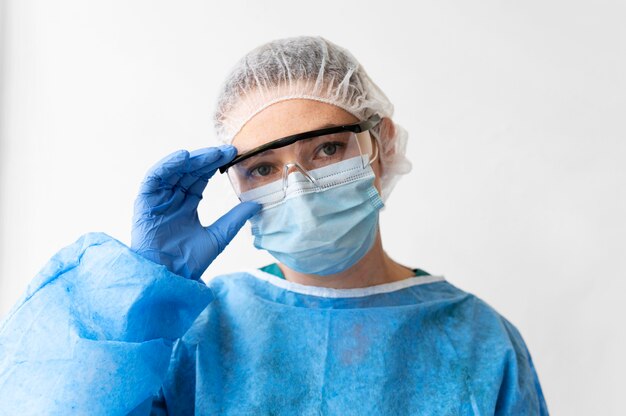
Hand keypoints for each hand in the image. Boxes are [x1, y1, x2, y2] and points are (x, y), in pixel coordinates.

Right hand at [131, 146, 259, 279]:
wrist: (170, 278)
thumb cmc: (189, 262)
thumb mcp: (219, 236)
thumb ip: (235, 218)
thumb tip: (258, 204)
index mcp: (187, 205)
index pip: (202, 177)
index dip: (215, 164)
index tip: (234, 155)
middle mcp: (172, 198)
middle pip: (189, 171)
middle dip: (208, 158)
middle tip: (227, 150)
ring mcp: (158, 199)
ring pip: (174, 170)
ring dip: (192, 159)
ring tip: (211, 153)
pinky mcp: (144, 202)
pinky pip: (154, 178)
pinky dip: (167, 165)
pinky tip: (183, 157)